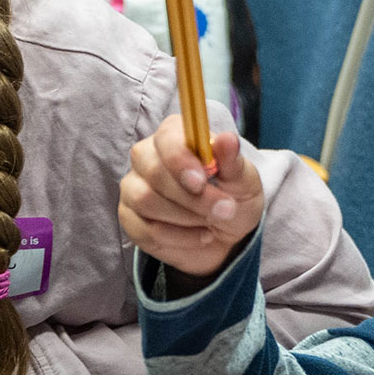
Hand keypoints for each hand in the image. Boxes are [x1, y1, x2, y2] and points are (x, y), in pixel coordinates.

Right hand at [118, 114, 263, 279]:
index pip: (166, 138)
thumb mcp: (243, 181)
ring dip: (187, 217)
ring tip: (212, 221)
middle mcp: (147, 156)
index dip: (181, 160)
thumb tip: (227, 139)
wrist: (226, 236)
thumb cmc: (233, 198)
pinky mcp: (130, 218)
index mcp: (174, 136)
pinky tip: (200, 235)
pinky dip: (180, 237)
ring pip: (147, 200)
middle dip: (192, 197)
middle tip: (224, 209)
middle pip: (154, 171)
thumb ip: (232, 161)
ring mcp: (134, 187)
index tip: (202, 182)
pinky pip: (147, 229)